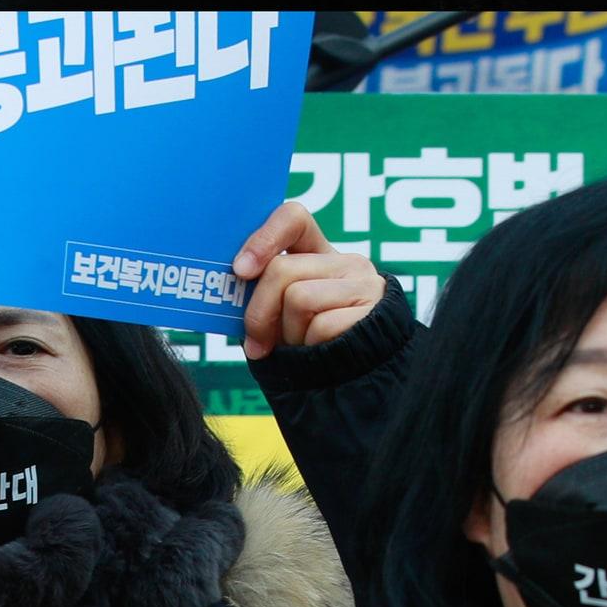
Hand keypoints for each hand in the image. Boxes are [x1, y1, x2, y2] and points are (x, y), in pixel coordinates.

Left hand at [235, 201, 384, 359]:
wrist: (358, 388)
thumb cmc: (309, 350)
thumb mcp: (282, 316)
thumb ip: (263, 294)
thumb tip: (233, 279)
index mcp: (320, 255)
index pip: (293, 218)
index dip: (263, 238)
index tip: (241, 270)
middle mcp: (347, 262)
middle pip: (282, 269)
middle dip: (259, 312)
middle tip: (256, 343)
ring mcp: (365, 285)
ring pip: (299, 298)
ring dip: (288, 334)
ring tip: (301, 348)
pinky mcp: (374, 312)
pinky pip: (322, 326)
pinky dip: (310, 348)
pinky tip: (320, 356)